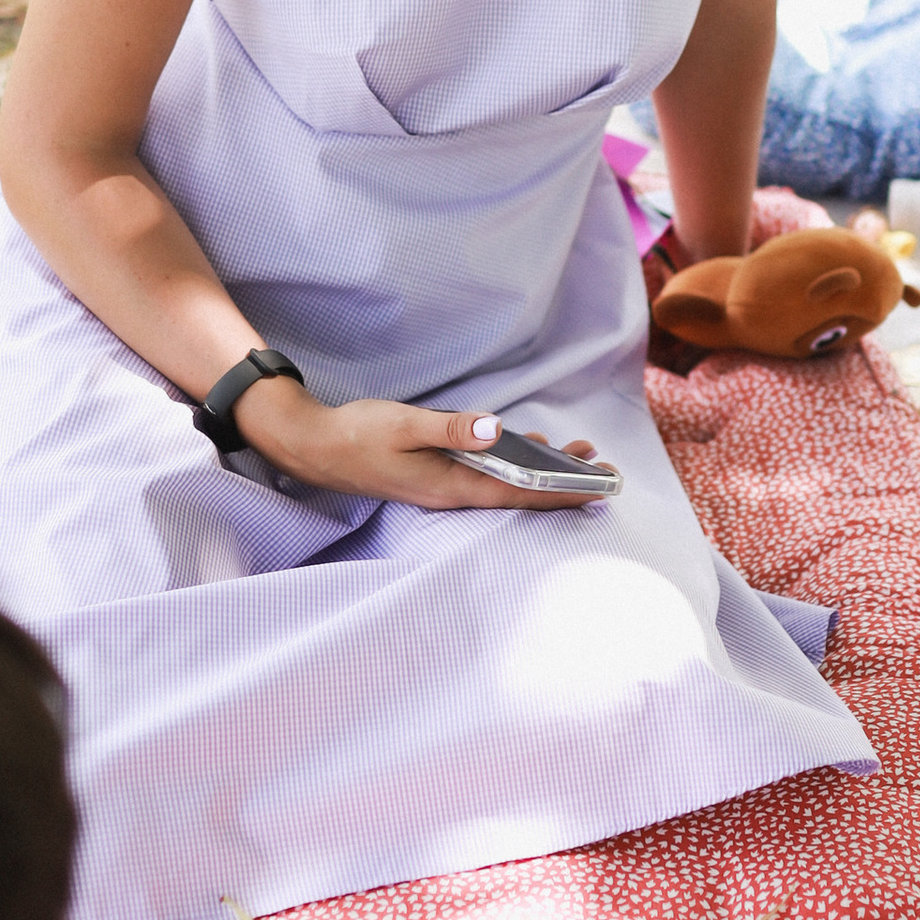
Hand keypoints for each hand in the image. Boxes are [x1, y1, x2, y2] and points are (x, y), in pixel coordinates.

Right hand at [235, 377, 606, 510]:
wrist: (315, 446)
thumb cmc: (357, 434)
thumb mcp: (404, 424)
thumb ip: (450, 428)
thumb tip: (496, 430)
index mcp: (450, 487)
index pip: (518, 495)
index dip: (560, 492)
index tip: (598, 489)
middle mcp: (452, 493)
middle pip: (518, 494)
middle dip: (562, 483)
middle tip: (604, 469)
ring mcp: (444, 487)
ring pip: (504, 485)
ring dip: (541, 472)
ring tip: (579, 457)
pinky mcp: (437, 476)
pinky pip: (487, 477)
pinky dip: (514, 465)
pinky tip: (526, 450)